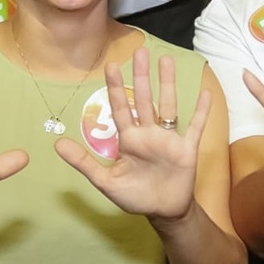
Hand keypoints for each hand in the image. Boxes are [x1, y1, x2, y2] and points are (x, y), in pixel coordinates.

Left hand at [55, 50, 209, 221]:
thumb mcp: (106, 181)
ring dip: (168, 84)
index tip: (111, 65)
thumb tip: (57, 144)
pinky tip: (205, 93)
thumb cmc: (135, 196)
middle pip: (144, 99)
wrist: (163, 212)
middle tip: (140, 51)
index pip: (120, 108)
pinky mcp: (186, 149)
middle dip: (141, 76)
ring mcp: (168, 139)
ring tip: (166, 60)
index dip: (115, 87)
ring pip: (168, 105)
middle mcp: (148, 133)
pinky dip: (200, 111)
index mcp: (129, 139)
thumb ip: (84, 163)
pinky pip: (194, 126)